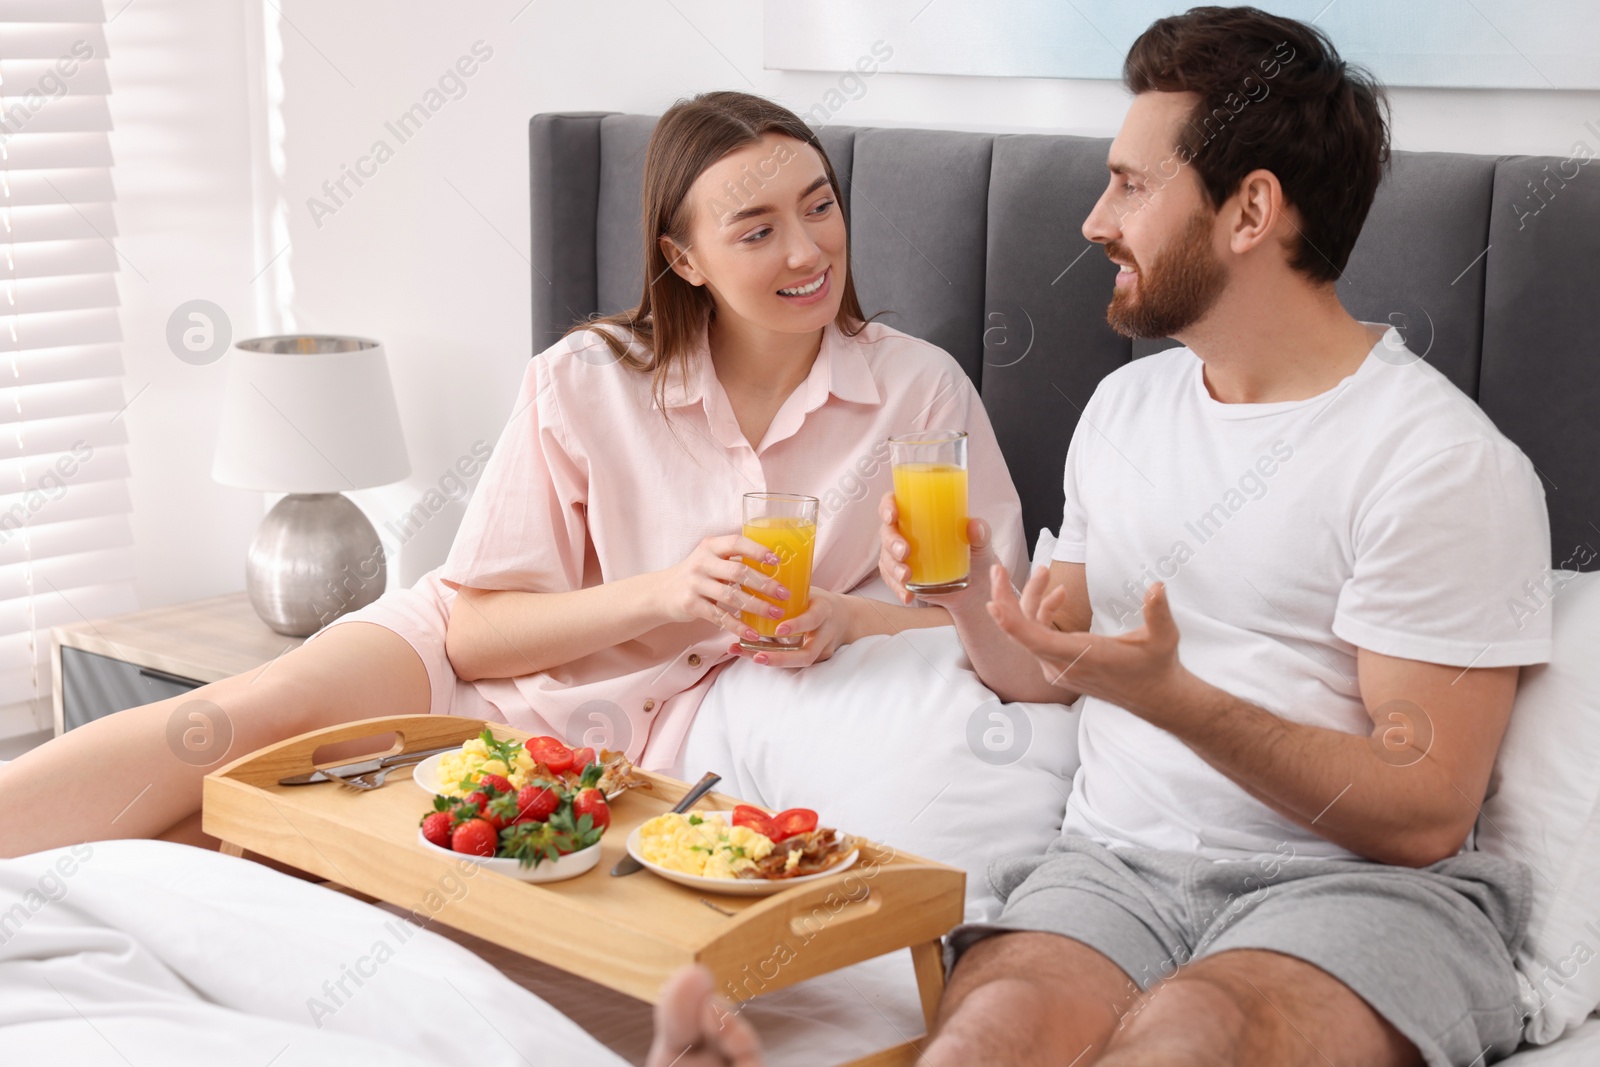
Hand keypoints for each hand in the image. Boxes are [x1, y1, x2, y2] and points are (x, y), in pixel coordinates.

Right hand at [651, 534, 791, 642]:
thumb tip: (773, 567)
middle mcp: (701, 562)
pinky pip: (720, 617)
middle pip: (738, 571)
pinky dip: (738, 626)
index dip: (758, 550)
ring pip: (732, 596)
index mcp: (710, 547)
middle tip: (784, 594)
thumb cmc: (696, 575)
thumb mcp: (709, 559)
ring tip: (775, 613)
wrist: (660, 592)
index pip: (737, 542)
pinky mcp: (691, 605)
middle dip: (764, 583)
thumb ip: (733, 559)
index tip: (776, 561)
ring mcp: (695, 584)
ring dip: (757, 606)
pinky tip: (753, 633)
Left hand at [728, 587, 852, 667]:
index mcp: (824, 611)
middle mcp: (825, 634)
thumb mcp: (810, 593)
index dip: (796, 625)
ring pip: (800, 663)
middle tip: (758, 656)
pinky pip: (796, 662)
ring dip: (774, 662)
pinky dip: (775, 660)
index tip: (778, 630)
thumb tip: (752, 585)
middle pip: (807, 654)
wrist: (847, 619)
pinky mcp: (817, 660)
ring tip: (751, 657)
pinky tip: (752, 655)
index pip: (812, 620)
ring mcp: (823, 651)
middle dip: (781, 658)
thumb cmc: (820, 602)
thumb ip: (789, 594)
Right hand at [876, 490, 995, 609]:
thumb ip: (980, 532)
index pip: (894, 503)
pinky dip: (897, 588)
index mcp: (919, 514)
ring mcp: (901, 556)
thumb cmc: (975, 555)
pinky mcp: (902, 576)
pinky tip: (908, 594)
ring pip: (886, 558)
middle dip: (892, 542)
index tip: (892, 516)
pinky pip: (892, 581)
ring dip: (893, 567)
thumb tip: (974, 526)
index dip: (887, 506)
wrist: (975, 587)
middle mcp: (905, 533)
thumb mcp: (981, 543)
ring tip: (907, 577)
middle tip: (905, 552)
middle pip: (887, 532)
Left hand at [985, 562, 1192, 720]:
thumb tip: (1157, 587)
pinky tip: (1059, 594)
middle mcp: (1063, 665)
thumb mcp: (1164, 638)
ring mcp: (1059, 668)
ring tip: (1042, 571)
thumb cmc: (1157, 667)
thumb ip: (1158, 612)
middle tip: (998, 570)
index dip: (1011, 622)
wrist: (1155, 698)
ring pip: (1031, 632)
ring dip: (1032, 600)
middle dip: (1007, 598)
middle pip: (1023, 630)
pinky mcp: (1061, 666)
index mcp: (1082, 656)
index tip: (993, 602)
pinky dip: (1043, 614)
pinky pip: (1040, 638)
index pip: (1035, 640)